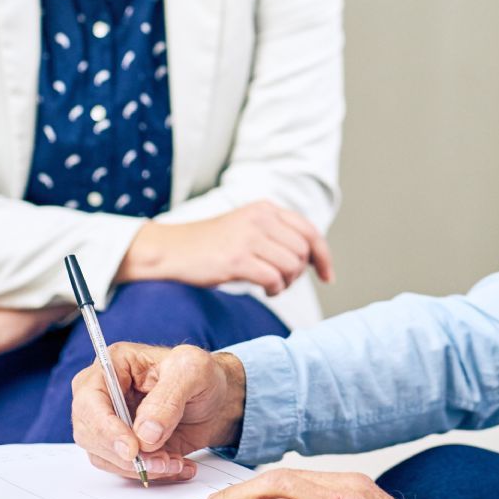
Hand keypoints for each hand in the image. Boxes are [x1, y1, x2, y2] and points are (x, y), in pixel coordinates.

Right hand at [71, 345, 246, 480]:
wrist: (218, 400)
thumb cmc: (203, 375)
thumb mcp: (194, 371)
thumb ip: (168, 398)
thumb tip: (144, 434)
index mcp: (114, 365)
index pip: (90, 400)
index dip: (105, 428)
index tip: (132, 449)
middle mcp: (105, 395)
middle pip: (90, 433)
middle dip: (125, 454)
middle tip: (161, 461)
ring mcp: (112, 423)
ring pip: (105, 456)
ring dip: (140, 467)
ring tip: (176, 462)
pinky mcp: (124, 446)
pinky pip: (124, 468)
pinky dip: (151, 473)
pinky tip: (178, 465)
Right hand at [119, 200, 335, 293]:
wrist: (171, 250)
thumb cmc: (211, 245)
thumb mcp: (247, 227)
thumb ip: (276, 235)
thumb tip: (310, 258)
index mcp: (266, 209)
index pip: (309, 232)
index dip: (323, 256)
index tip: (327, 276)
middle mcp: (260, 218)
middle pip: (303, 251)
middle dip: (300, 273)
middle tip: (284, 282)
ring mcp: (248, 237)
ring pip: (291, 266)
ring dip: (287, 282)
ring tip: (272, 285)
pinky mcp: (236, 259)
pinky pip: (273, 278)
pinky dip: (275, 289)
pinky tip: (266, 290)